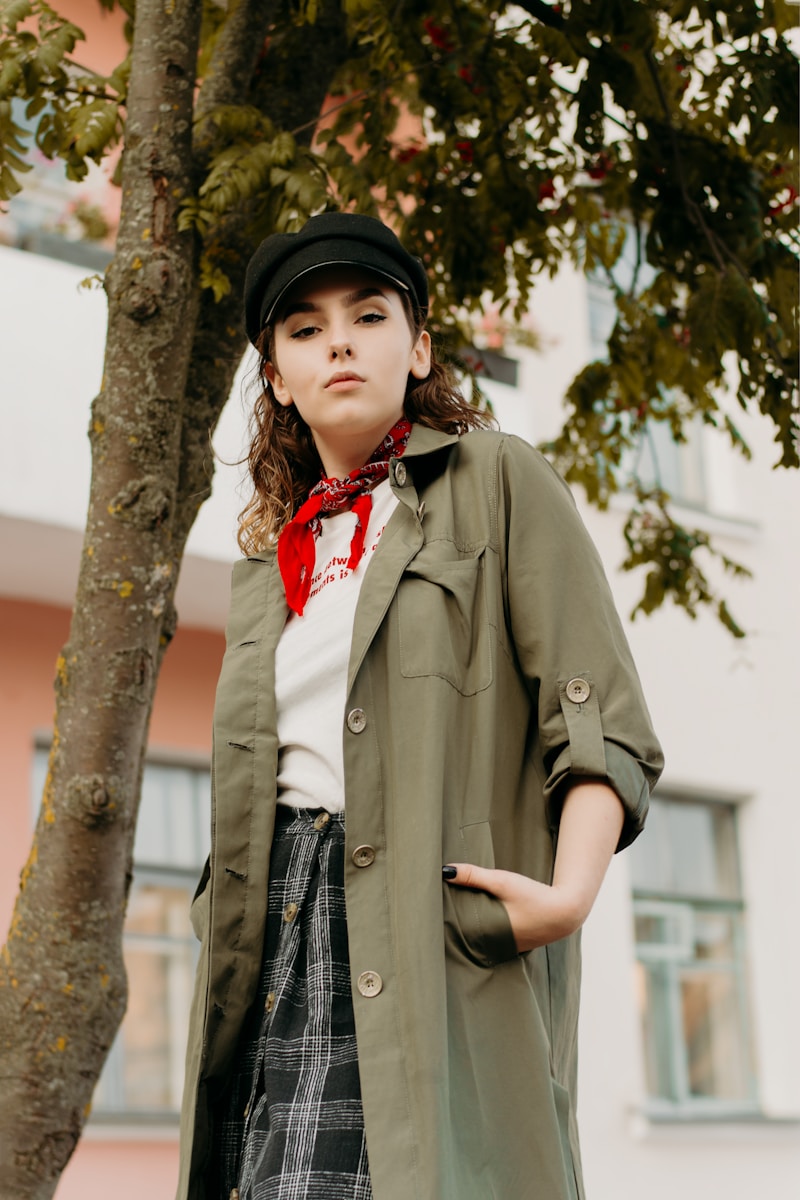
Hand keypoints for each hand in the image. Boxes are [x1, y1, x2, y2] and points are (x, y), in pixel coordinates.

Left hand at [443, 781, 625, 952]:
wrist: (566, 911)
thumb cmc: (534, 897)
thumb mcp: (503, 882)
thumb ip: (474, 876)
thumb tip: (445, 871)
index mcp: (490, 935)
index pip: (458, 936)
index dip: (444, 927)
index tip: (430, 917)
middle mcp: (497, 946)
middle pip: (467, 940)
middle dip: (454, 929)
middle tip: (436, 916)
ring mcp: (508, 948)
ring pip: (481, 941)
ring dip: (470, 931)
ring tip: (452, 919)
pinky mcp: (516, 944)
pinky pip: (494, 940)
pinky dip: (486, 932)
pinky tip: (481, 923)